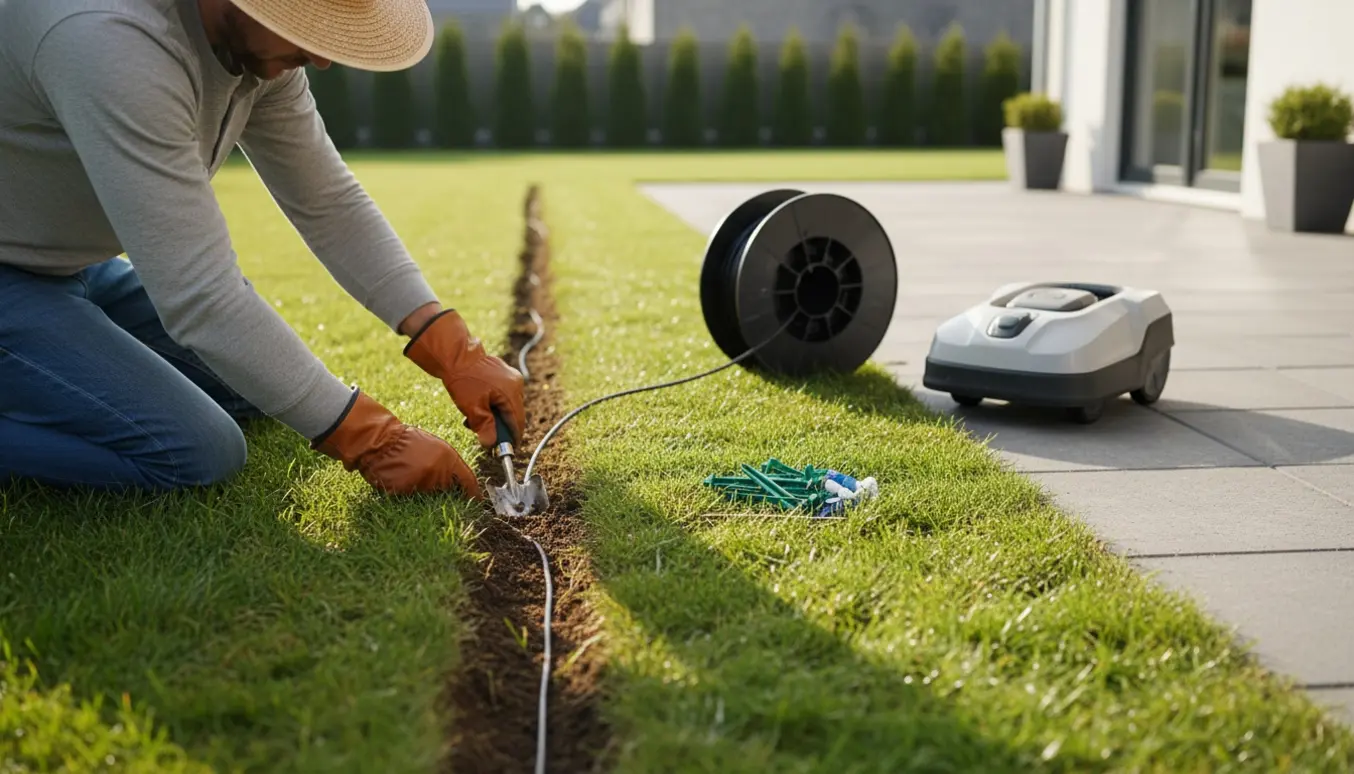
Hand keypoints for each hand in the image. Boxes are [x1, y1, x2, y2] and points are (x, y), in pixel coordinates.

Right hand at [311, 389, 482, 498]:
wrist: (380, 441)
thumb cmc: (408, 442)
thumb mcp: (435, 447)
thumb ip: (449, 464)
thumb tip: (462, 483)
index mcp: (449, 458)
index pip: (469, 481)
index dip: (474, 493)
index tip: (477, 501)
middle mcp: (439, 472)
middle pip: (450, 492)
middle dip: (445, 491)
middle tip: (431, 480)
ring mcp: (422, 483)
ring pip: (431, 496)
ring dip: (426, 491)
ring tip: (412, 473)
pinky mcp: (407, 491)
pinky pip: (413, 498)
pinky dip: (410, 493)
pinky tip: (402, 478)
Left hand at [402, 309, 525, 447]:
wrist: (455, 354)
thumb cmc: (463, 379)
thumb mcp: (472, 408)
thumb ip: (485, 428)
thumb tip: (491, 445)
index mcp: (511, 393)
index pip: (517, 422)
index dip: (513, 438)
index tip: (507, 449)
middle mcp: (516, 384)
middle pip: (513, 413)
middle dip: (499, 426)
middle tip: (486, 435)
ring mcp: (511, 377)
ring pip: (507, 404)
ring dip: (494, 415)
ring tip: (475, 418)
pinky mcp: (503, 373)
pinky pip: (503, 394)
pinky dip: (493, 403)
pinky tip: (478, 406)